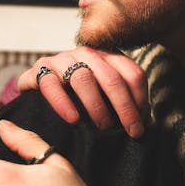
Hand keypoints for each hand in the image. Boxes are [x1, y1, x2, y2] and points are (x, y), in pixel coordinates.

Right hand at [18, 47, 150, 138]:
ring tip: (103, 126)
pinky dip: (63, 103)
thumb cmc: (78, 97)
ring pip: (83, 77)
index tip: (141, 125)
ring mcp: (61, 59)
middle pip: (111, 77)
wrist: (37, 92)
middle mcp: (86, 54)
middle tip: (131, 131)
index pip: (132, 72)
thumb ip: (124, 105)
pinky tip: (73, 120)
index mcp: (108, 57)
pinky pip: (50, 83)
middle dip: (125, 107)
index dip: (140, 99)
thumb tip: (146, 124)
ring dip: (96, 105)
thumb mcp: (105, 97)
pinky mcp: (38, 70)